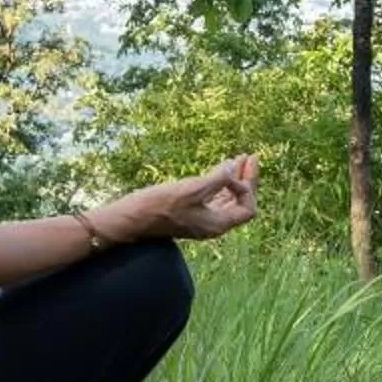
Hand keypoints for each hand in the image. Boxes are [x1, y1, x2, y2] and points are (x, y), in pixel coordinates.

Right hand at [100, 154, 258, 243]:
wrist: (131, 217)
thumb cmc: (159, 205)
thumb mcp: (192, 188)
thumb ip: (217, 179)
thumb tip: (232, 168)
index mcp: (216, 224)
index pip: (246, 208)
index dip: (249, 187)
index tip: (243, 166)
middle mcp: (212, 224)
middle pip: (239, 202)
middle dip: (246, 179)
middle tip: (250, 156)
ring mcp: (201, 218)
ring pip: (226, 198)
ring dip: (234, 179)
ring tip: (239, 158)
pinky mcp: (190, 211)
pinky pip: (212, 197)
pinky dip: (220, 182)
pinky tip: (220, 169)